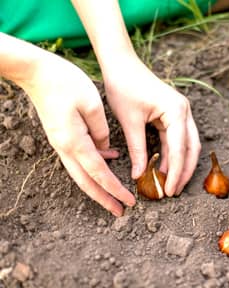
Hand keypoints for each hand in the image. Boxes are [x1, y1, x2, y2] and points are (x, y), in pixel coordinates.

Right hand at [24, 52, 134, 216]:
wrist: (36, 72)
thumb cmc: (65, 82)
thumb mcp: (92, 104)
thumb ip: (102, 131)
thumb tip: (106, 149)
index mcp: (75, 142)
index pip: (100, 173)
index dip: (115, 190)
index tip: (130, 202)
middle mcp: (65, 147)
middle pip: (86, 182)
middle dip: (104, 199)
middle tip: (120, 211)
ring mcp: (61, 143)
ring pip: (81, 173)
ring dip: (98, 186)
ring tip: (115, 195)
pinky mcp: (62, 136)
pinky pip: (79, 158)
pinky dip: (94, 165)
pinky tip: (110, 159)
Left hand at [103, 55, 200, 195]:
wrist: (121, 64)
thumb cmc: (124, 87)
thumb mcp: (130, 122)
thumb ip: (138, 150)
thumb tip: (140, 176)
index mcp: (176, 111)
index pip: (179, 149)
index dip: (176, 173)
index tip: (169, 191)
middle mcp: (184, 111)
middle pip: (191, 148)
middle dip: (184, 171)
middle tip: (174, 192)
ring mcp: (181, 112)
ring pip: (187, 145)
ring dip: (180, 164)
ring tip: (170, 184)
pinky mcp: (173, 114)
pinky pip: (177, 139)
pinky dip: (172, 154)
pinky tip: (164, 168)